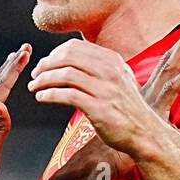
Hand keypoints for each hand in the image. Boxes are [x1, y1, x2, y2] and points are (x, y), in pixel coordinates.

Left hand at [28, 21, 179, 163]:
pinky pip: (67, 95)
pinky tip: (42, 98)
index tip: (44, 64)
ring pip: (65, 74)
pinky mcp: (99, 108)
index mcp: (112, 61)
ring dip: (44, 80)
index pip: (75, 47)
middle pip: (67, 57)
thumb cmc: (127, 109)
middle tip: (35, 75)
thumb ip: (99, 68)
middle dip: (46, 65)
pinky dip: (49, 95)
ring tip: (34, 87)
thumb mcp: (118, 79)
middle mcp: (109, 71)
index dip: (54, 54)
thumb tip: (70, 61)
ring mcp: (105, 89)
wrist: (144, 132)